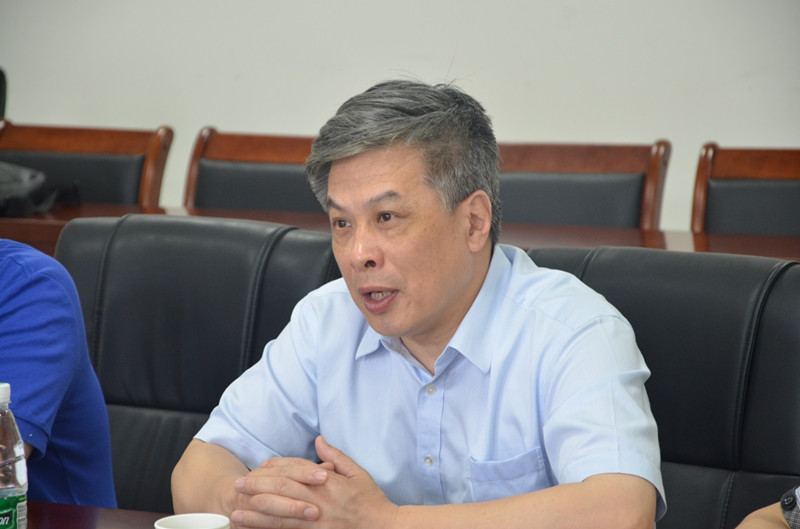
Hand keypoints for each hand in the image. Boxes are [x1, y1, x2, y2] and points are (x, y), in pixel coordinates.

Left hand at [231, 436, 397, 528]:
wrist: (385, 528)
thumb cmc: (372, 501)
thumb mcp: (358, 473)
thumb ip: (336, 456)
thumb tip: (319, 439)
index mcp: (329, 482)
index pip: (296, 470)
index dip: (275, 468)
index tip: (260, 467)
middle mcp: (319, 501)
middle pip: (282, 490)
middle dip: (257, 487)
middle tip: (237, 486)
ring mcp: (316, 522)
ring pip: (280, 516)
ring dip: (255, 514)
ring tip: (236, 513)